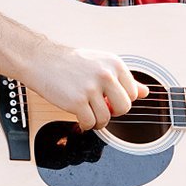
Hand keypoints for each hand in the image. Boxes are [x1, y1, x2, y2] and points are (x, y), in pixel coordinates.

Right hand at [23, 43, 148, 130]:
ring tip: (88, 113)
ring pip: (106, 118)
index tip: (110, 99)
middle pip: (124, 108)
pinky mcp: (77, 101)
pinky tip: (79, 117)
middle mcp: (105, 74)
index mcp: (114, 63)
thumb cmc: (69, 62)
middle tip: (101, 108)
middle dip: (113, 112)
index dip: (121, 100)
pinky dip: (85, 125)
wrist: (41, 60)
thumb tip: (145, 92)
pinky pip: (90, 123)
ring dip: (97, 121)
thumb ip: (123, 78)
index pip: (133, 93)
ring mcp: (91, 88)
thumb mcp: (100, 63)